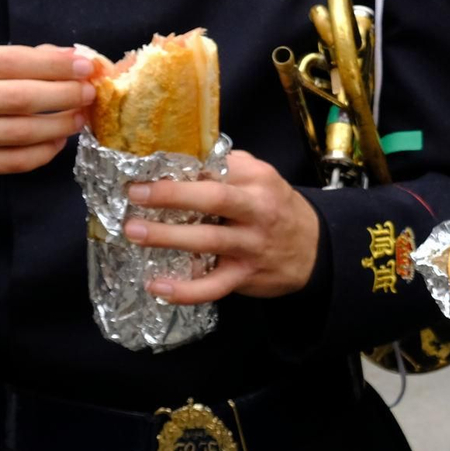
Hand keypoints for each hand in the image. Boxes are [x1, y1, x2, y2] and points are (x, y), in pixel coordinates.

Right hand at [0, 43, 92, 186]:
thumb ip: (15, 60)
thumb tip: (71, 59)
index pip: (11, 61)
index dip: (54, 65)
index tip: (86, 66)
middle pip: (19, 98)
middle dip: (64, 95)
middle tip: (90, 93)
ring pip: (20, 132)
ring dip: (60, 125)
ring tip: (80, 117)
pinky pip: (14, 161)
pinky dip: (44, 151)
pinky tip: (58, 141)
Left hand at [123, 151, 320, 302]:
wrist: (314, 249)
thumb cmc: (277, 209)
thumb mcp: (262, 179)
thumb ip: (228, 168)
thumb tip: (181, 159)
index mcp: (257, 180)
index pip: (217, 167)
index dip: (181, 167)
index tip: (147, 168)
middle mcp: (256, 210)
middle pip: (214, 199)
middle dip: (171, 195)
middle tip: (136, 193)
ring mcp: (251, 245)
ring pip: (208, 241)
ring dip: (167, 237)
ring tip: (135, 232)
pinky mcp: (245, 275)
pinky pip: (213, 286)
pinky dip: (184, 290)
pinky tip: (157, 287)